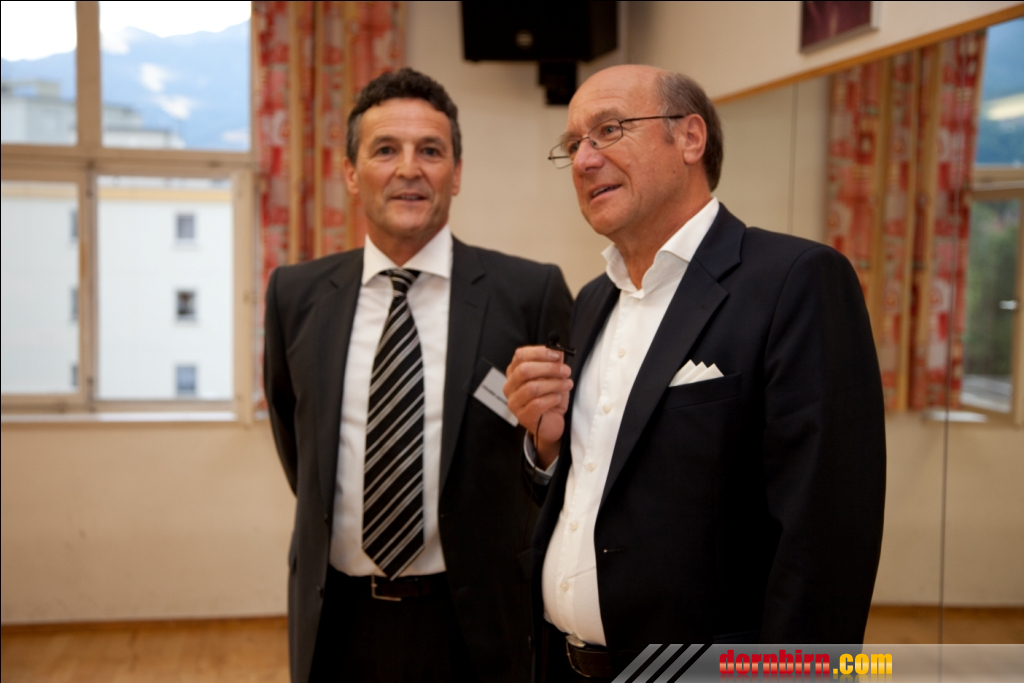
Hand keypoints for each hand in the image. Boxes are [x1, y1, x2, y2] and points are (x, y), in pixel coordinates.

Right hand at [504, 345, 572, 468]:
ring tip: (567, 384)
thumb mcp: (554, 377)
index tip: (557, 355)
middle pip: (525, 370)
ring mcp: (514, 402)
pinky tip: (558, 398)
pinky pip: (537, 404)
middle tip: (566, 371)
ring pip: (532, 387)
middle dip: (549, 368)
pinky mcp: (522, 416)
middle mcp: (510, 386)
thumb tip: (558, 350)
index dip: (540, 352)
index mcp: (515, 372)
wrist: (551, 424)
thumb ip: (554, 363)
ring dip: (554, 384)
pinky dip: (551, 399)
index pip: (520, 356)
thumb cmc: (550, 398)